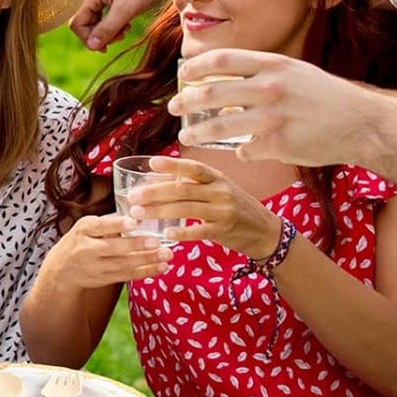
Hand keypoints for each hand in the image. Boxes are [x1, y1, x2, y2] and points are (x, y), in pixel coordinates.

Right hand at [37, 213, 170, 291]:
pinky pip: (127, 276)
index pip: (99, 227)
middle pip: (113, 248)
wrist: (61, 270)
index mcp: (83, 230)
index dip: (116, 225)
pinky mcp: (104, 279)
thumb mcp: (86, 227)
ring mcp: (95, 267)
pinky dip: (145, 272)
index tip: (133, 221)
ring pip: (123, 264)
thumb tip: (139, 210)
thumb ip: (108, 221)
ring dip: (147, 260)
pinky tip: (161, 267)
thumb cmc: (81, 241)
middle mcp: (87, 249)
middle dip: (136, 245)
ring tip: (167, 255)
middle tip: (157, 241)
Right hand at [69, 0, 178, 50]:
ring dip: (107, 28)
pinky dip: (110, 19)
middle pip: (82, 21)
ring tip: (126, 29)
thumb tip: (92, 46)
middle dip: (100, 34)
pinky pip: (98, 10)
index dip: (90, 39)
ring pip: (91, 17)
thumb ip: (107, 29)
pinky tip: (125, 20)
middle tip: (122, 36)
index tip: (108, 47)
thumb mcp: (126, 9)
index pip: (76, 24)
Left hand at [122, 154, 281, 259]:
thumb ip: (192, 184)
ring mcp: (223, 211)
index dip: (173, 165)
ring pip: (186, 209)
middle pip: (183, 189)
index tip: (151, 163)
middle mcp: (221, 191)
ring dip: (159, 211)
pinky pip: (199, 231)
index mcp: (217, 177)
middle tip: (132, 196)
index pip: (194, 168)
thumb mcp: (218, 189)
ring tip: (137, 214)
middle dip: (154, 192)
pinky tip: (166, 233)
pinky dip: (182, 232)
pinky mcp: (224, 230)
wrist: (265, 230)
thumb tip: (156, 178)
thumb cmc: (235, 206)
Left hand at [172, 50, 376, 168]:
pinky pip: (245, 150)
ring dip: (198, 133)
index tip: (183, 74)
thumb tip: (219, 75)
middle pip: (212, 94)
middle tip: (173, 108)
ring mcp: (274, 118)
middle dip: (185, 102)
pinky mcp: (279, 145)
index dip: (196, 66)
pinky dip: (239, 152)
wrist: (362, 123)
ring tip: (187, 136)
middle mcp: (271, 88)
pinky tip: (239, 152)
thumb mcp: (293, 71)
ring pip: (220, 128)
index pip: (221, 59)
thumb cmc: (323, 96)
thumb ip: (259, 72)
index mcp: (273, 65)